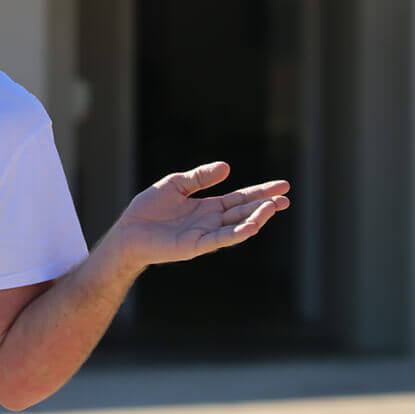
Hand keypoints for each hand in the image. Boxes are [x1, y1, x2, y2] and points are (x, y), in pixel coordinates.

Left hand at [107, 162, 289, 270]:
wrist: (128, 231)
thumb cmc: (148, 209)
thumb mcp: (176, 184)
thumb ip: (200, 177)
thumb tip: (228, 167)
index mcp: (207, 207)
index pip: (240, 199)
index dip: (260, 192)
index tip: (283, 186)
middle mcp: (210, 222)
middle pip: (244, 212)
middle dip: (265, 205)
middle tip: (287, 198)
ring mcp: (205, 235)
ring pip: (237, 226)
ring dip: (256, 217)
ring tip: (274, 206)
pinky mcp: (195, 246)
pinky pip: (220, 239)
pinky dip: (237, 233)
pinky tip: (253, 226)